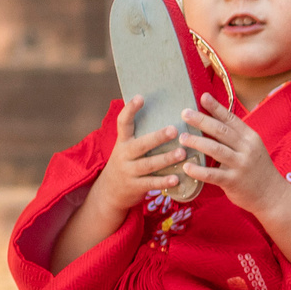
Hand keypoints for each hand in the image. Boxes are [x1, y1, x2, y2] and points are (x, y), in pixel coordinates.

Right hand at [92, 96, 189, 210]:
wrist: (109, 192)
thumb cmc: (127, 163)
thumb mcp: (127, 147)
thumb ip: (141, 135)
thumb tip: (163, 111)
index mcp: (123, 141)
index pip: (123, 122)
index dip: (130, 109)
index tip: (140, 97)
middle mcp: (124, 155)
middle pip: (141, 145)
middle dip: (158, 137)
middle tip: (174, 129)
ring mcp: (129, 171)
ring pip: (149, 164)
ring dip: (166, 159)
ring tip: (182, 153)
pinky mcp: (135, 187)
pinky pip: (151, 183)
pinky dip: (164, 182)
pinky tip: (176, 178)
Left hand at [179, 93, 290, 217]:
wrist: (271, 194)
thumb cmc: (257, 169)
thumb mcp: (252, 149)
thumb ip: (235, 137)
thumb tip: (212, 121)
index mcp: (250, 138)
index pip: (231, 119)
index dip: (216, 107)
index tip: (203, 97)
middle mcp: (246, 149)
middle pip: (221, 131)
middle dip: (202, 120)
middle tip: (185, 113)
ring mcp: (241, 165)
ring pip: (216, 150)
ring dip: (197, 142)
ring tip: (183, 138)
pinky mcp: (234, 181)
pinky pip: (213, 175)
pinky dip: (199, 170)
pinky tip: (187, 167)